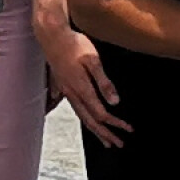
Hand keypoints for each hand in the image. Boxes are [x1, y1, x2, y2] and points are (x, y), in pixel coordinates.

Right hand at [37, 0, 126, 145]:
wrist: (51, 35)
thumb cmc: (74, 44)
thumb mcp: (93, 60)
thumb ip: (104, 82)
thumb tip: (114, 102)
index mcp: (82, 89)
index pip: (101, 113)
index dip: (115, 123)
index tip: (128, 129)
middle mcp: (73, 94)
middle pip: (91, 121)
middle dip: (106, 134)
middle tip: (118, 144)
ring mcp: (66, 91)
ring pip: (82, 117)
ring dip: (95, 130)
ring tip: (105, 140)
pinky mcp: (63, 86)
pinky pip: (76, 109)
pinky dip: (85, 119)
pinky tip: (86, 120)